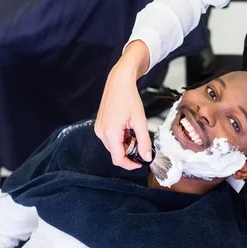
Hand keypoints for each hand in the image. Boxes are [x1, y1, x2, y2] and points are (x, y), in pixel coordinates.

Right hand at [95, 41, 151, 169]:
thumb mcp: (140, 121)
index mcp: (110, 133)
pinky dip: (120, 139)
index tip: (140, 163)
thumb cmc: (129, 98)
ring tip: (135, 133)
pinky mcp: (99, 126)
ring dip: (125, 146)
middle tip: (141, 145)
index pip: (118, 159)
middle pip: (115, 153)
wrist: (119, 82)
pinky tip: (128, 130)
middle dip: (129, 153)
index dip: (130, 165)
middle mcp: (101, 132)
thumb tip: (147, 157)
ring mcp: (99, 129)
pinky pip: (110, 139)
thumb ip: (144, 141)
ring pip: (113, 147)